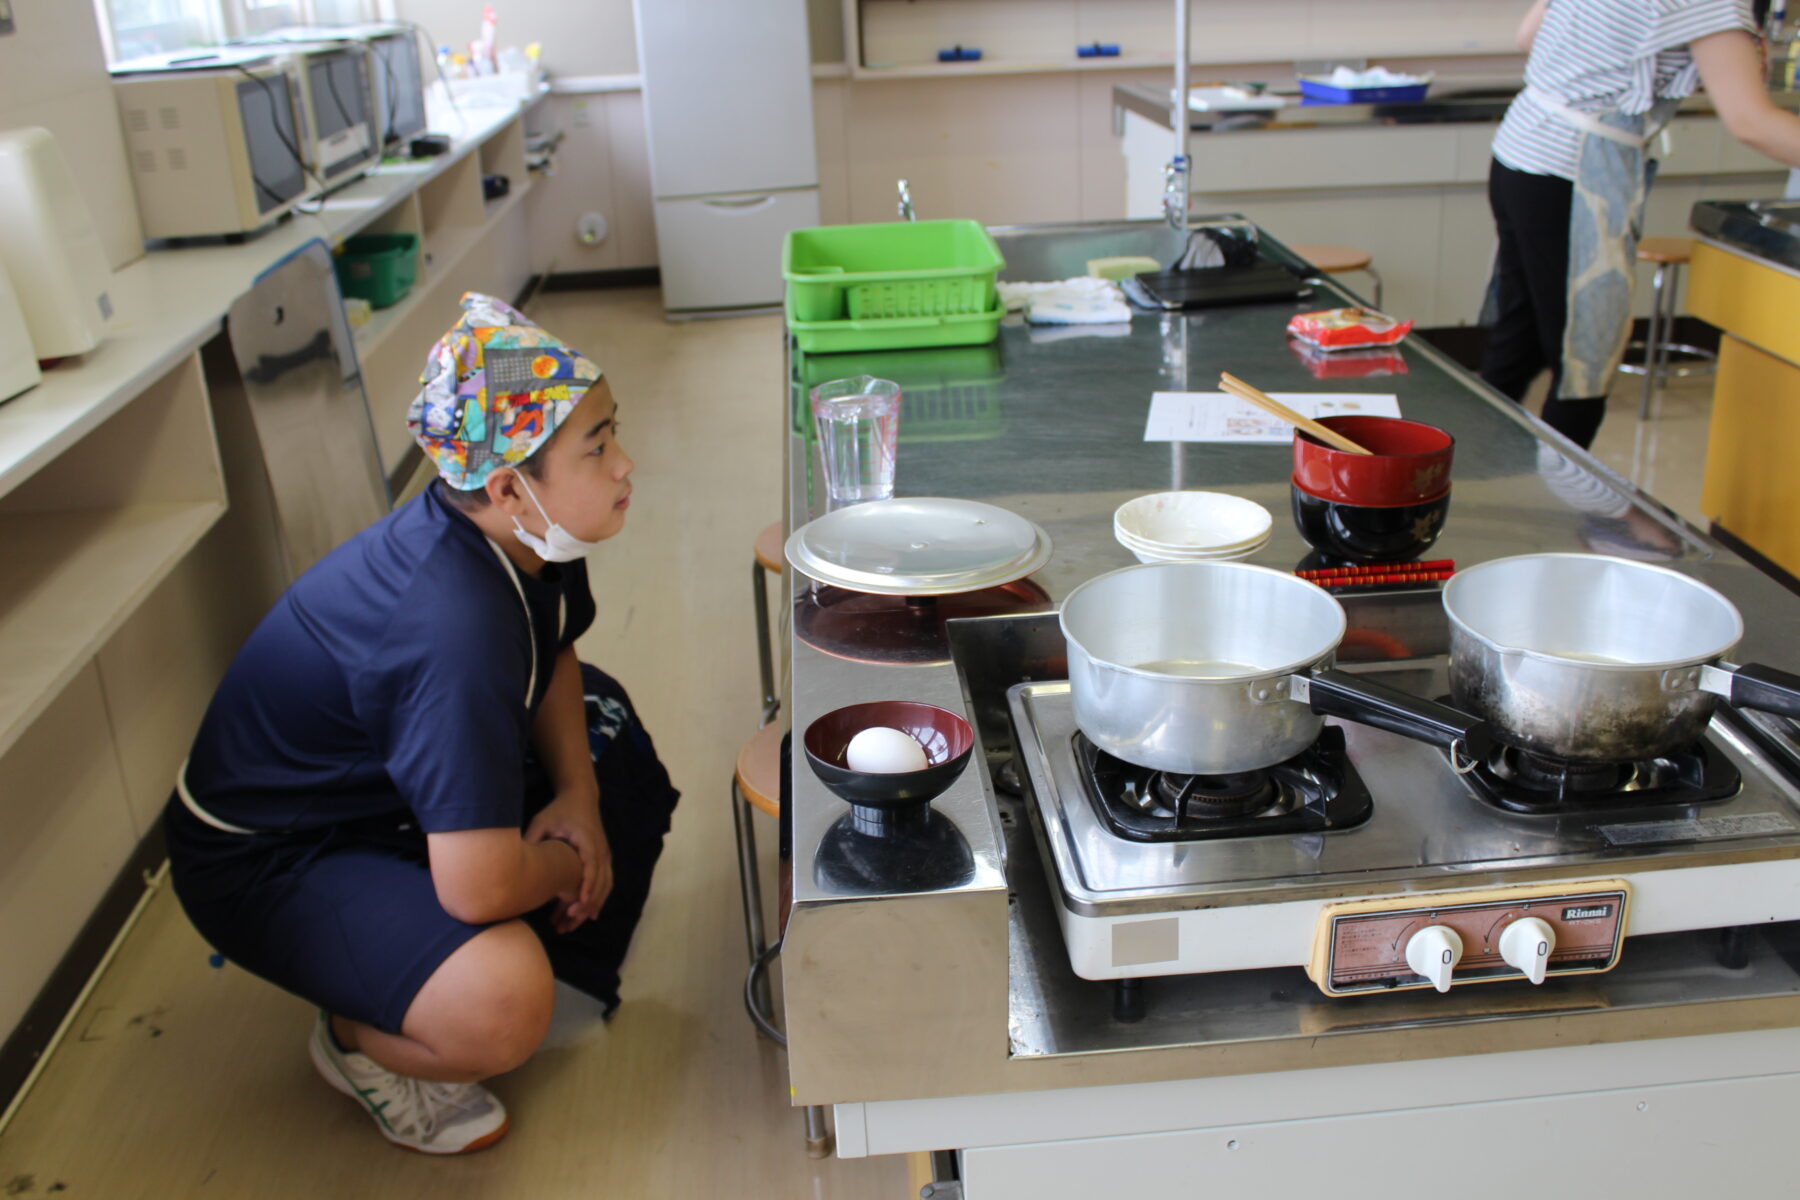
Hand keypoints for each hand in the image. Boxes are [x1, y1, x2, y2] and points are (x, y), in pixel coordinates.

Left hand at [526, 790, 612, 932]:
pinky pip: (606, 883)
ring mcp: (604, 855)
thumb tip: (514, 859)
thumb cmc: (559, 810)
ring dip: (591, 907)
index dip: (585, 886)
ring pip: (604, 886)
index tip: (577, 904)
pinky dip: (598, 900)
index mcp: (587, 840)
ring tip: (571, 925)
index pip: (590, 867)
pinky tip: (589, 916)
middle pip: (599, 882)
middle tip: (567, 923)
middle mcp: (600, 850)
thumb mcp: (542, 821)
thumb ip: (532, 838)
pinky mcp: (603, 859)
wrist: (580, 798)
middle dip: (585, 905)